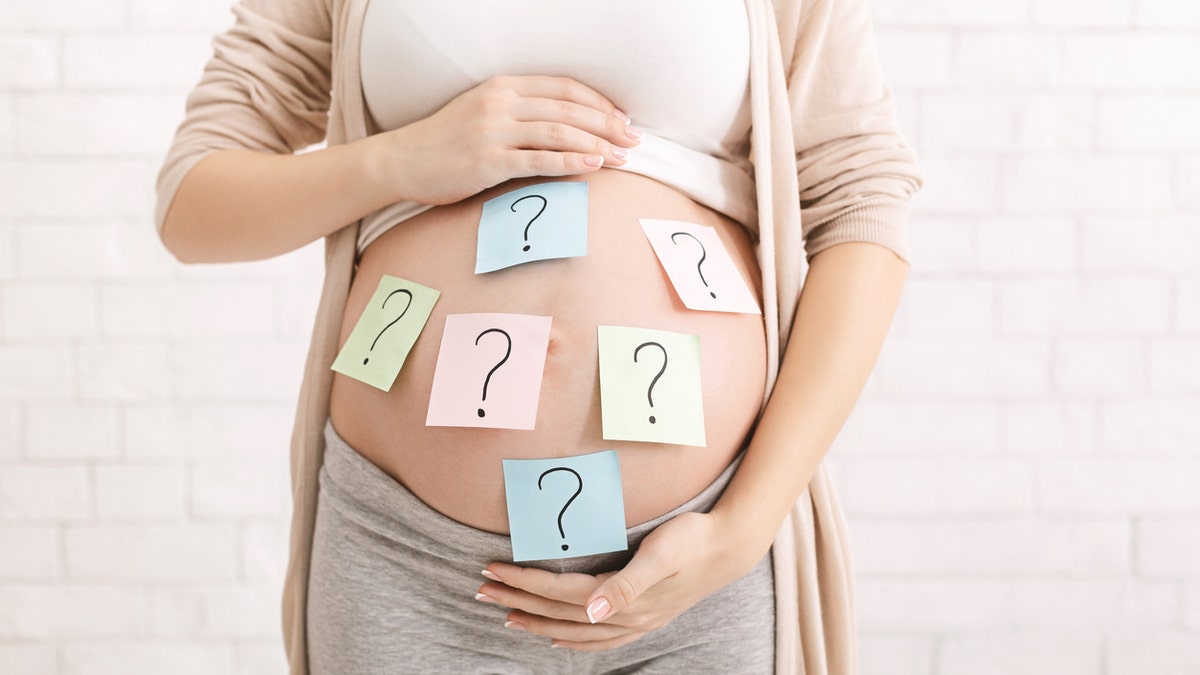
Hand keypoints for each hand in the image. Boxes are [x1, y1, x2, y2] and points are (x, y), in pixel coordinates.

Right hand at [381, 75, 641, 205]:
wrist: (402, 161)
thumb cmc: (445, 142)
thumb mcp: (482, 112)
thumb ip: (518, 111)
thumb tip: (564, 126)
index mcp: (503, 86)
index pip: (564, 88)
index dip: (599, 102)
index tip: (622, 118)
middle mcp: (501, 103)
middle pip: (569, 110)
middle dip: (607, 125)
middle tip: (633, 140)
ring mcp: (494, 131)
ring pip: (559, 133)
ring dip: (597, 145)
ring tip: (622, 158)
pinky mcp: (488, 161)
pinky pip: (540, 160)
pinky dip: (571, 162)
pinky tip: (594, 166)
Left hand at [475, 511, 759, 650]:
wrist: (727, 548)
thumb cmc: (691, 540)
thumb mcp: (660, 555)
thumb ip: (625, 584)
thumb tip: (591, 612)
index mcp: (622, 598)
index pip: (559, 592)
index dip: (523, 582)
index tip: (492, 571)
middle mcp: (624, 617)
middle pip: (558, 612)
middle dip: (517, 602)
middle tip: (481, 590)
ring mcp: (634, 622)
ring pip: (573, 629)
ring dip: (537, 622)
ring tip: (507, 616)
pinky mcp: (643, 618)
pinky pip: (599, 641)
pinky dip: (573, 642)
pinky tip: (558, 640)